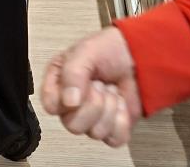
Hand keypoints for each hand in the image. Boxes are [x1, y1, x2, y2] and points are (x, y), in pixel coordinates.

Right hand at [40, 27, 142, 147]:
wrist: (138, 56)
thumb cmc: (108, 50)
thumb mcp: (85, 52)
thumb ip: (72, 73)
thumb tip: (69, 102)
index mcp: (58, 83)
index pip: (51, 106)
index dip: (67, 100)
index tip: (84, 83)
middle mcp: (71, 104)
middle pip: (73, 125)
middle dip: (94, 103)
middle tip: (100, 85)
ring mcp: (91, 119)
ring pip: (95, 133)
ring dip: (109, 108)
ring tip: (111, 90)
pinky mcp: (111, 129)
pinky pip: (114, 139)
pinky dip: (122, 120)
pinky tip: (121, 103)